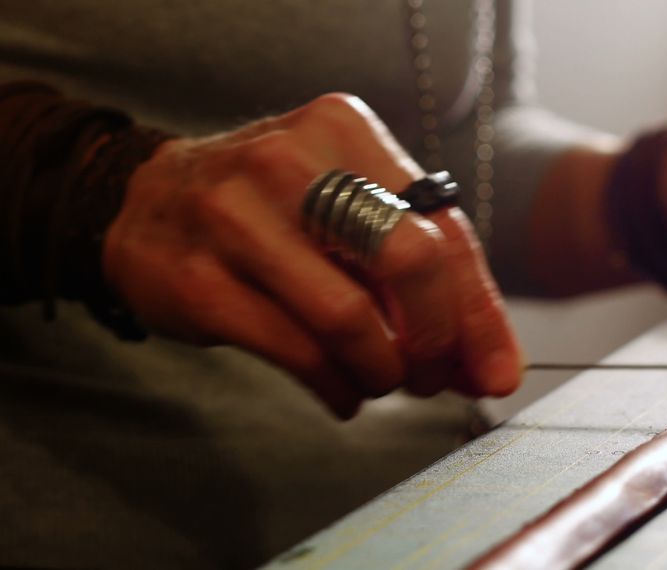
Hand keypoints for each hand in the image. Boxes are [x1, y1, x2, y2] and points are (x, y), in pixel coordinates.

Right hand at [105, 94, 521, 417]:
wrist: (144, 202)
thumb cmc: (272, 209)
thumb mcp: (347, 208)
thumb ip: (421, 272)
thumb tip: (488, 362)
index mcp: (345, 131)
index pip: (443, 226)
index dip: (478, 310)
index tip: (497, 370)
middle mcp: (292, 162)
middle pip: (411, 260)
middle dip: (436, 338)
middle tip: (432, 376)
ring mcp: (236, 218)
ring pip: (351, 318)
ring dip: (383, 371)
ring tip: (381, 381)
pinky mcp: (199, 280)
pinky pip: (298, 352)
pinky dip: (338, 387)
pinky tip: (343, 392)